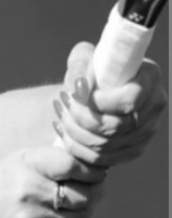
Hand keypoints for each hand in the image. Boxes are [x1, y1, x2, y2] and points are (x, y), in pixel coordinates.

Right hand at [0, 139, 104, 217]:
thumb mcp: (14, 165)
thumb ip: (49, 161)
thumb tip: (97, 169)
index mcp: (25, 163)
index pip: (73, 164)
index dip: (92, 170)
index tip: (95, 174)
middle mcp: (27, 189)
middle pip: (84, 194)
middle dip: (94, 194)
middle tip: (91, 193)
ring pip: (82, 216)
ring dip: (84, 214)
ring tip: (73, 209)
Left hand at [52, 43, 166, 171]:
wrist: (93, 91)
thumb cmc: (91, 70)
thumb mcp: (83, 57)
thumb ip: (80, 65)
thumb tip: (81, 86)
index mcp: (150, 77)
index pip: (129, 100)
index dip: (99, 103)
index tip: (77, 95)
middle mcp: (155, 105)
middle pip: (118, 127)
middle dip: (81, 119)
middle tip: (62, 105)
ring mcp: (148, 130)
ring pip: (108, 146)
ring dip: (76, 134)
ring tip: (61, 117)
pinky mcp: (134, 149)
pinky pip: (104, 159)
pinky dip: (79, 150)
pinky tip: (64, 134)